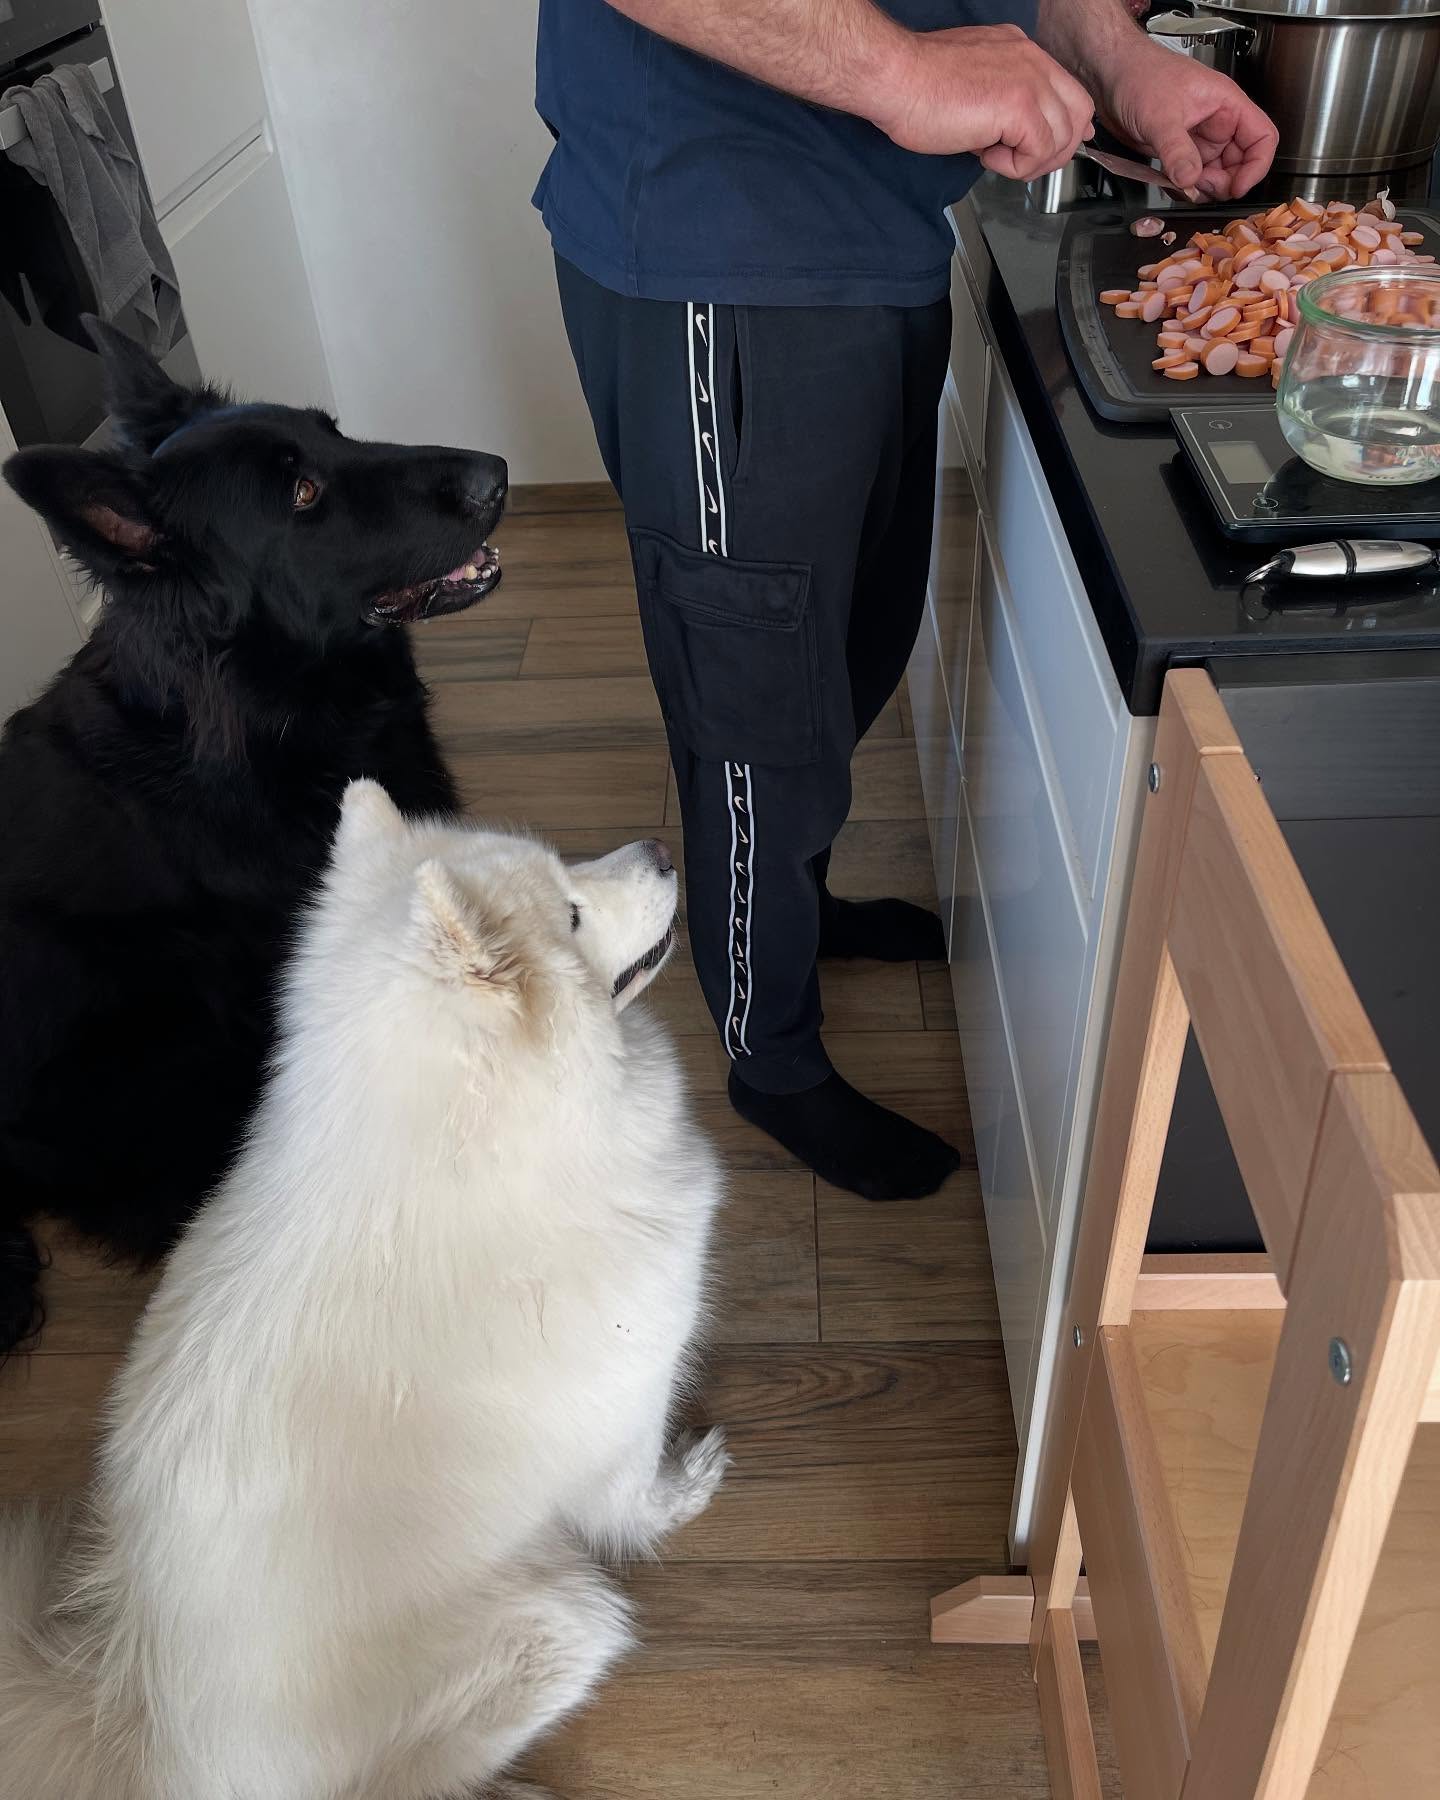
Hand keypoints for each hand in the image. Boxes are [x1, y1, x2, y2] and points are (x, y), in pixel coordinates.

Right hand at [875, 25, 1095, 180]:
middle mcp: (1031, 60)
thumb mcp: (972, 87)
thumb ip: (1001, 103)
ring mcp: (1028, 80)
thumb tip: (1013, 135)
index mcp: (1020, 52)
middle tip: (1022, 164)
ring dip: (1030, 161)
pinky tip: (985, 155)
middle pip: (1079, 112)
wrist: (896, 78)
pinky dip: (1013, 166)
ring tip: (993, 156)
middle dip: (1056, 151)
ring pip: (1062, 137)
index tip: (1049, 149)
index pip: (1067, 91)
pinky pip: (1038, 151)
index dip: (1065, 127)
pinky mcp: (1019, 105)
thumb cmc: (917, 86)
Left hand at [1096, 42, 1276, 199]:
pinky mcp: (1178, 152)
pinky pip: (1191, 177)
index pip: (1262, 138)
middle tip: (1200, 188)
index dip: (1256, 166)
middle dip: (1224, 183)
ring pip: (1215, 175)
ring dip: (1202, 189)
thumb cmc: (1141, 75)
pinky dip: (1184, 188)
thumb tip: (1190, 179)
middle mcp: (1217, 124)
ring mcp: (1198, 139)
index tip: (1238, 187)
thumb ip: (1177, 150)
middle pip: (1240, 163)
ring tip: (1182, 186)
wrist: (1112, 76)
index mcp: (1226, 105)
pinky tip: (1169, 184)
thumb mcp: (1160, 115)